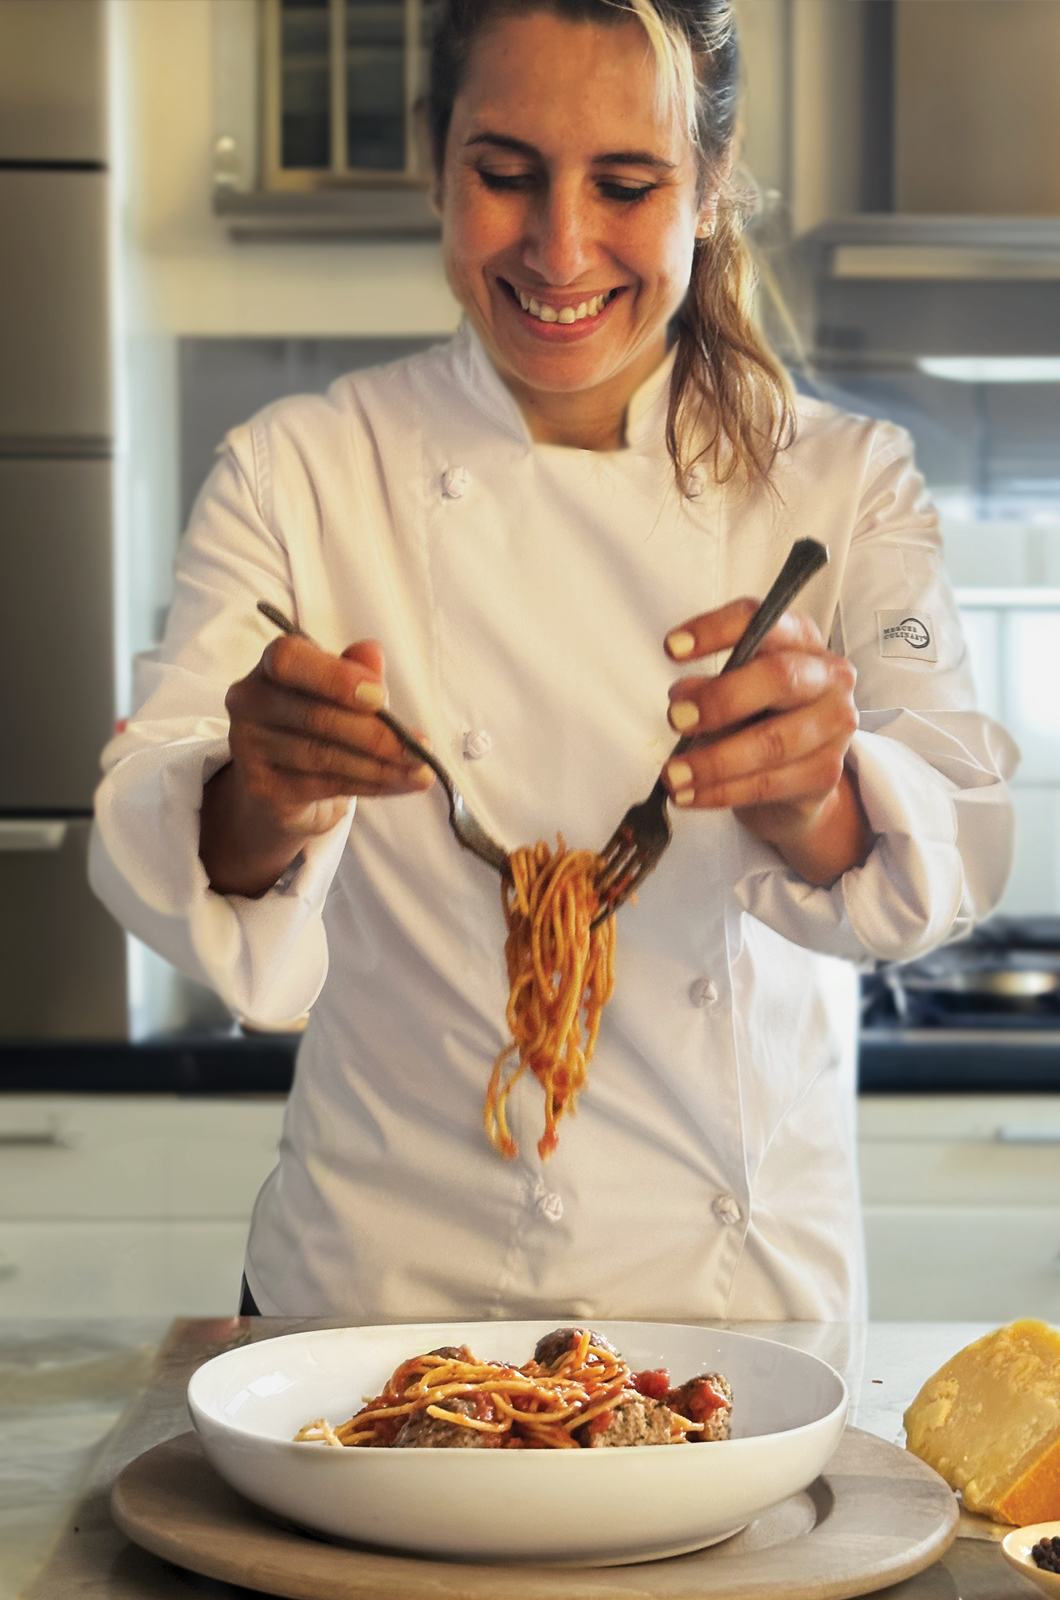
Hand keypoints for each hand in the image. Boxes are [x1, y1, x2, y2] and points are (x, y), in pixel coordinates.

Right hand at [199, 633, 432, 896]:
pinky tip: (400, 783)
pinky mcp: (261, 787)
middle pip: (315, 715)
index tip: (380, 697)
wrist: (289, 784)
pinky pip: (324, 785)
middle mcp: (250, 700)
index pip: (289, 658)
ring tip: (419, 770)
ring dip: (380, 766)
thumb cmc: (322, 721)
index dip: (335, 677)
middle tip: (419, 748)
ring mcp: (249, 746)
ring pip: (323, 755)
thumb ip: (357, 671)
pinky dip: (370, 785)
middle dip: (374, 734)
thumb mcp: (344, 691)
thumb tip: (372, 653)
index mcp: (271, 665)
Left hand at [662, 598, 872, 884]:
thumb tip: (683, 697)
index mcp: (800, 640)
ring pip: (772, 742)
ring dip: (713, 761)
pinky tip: (689, 796)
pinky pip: (768, 784)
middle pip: (778, 678)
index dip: (715, 630)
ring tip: (672, 775)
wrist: (797, 781)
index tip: (671, 648)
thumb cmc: (760, 720)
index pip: (762, 620)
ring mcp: (835, 726)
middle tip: (675, 719)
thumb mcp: (731, 693)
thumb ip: (710, 689)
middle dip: (721, 699)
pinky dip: (721, 792)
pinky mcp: (827, 772)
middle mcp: (828, 676)